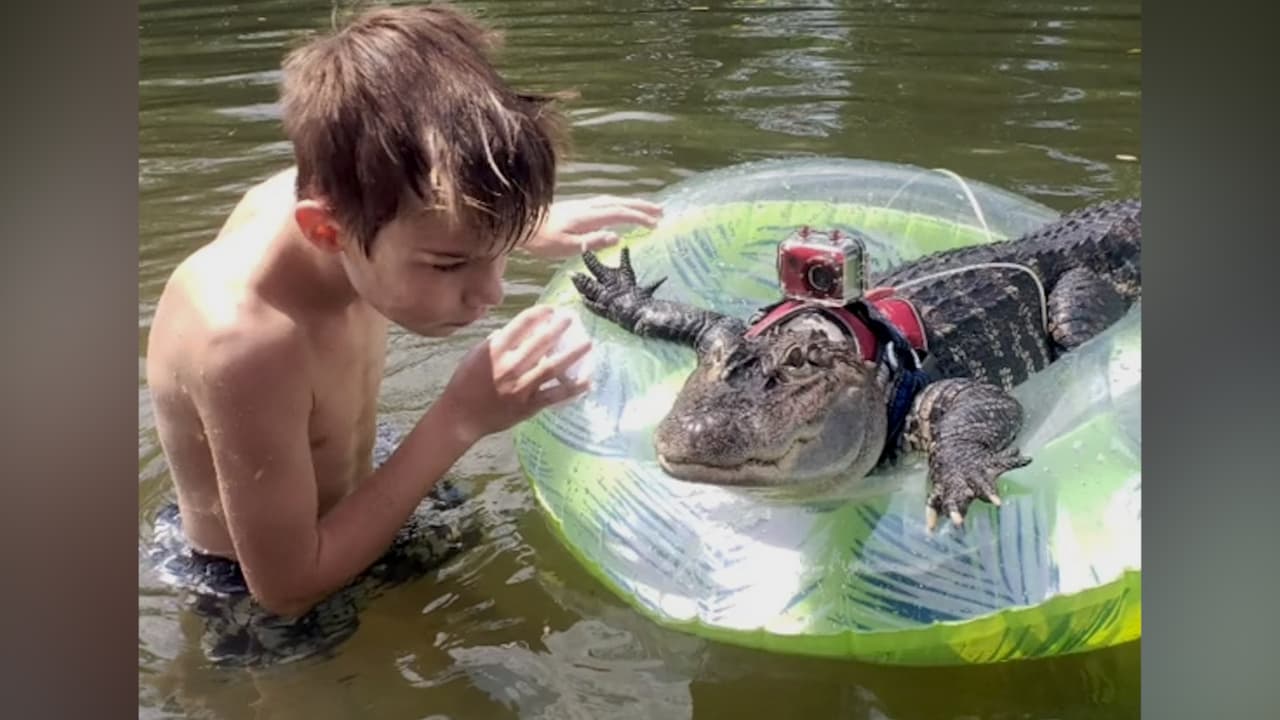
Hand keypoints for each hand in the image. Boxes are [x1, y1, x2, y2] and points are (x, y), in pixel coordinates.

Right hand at [439, 305, 592, 443]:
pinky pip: (554, 395)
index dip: (540, 314)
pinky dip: (572, 389)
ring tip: (587, 344)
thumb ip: (497, 341)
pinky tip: (587, 381)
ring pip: (552, 367)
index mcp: (495, 350)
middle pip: (540, 342)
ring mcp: (521, 387)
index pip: (522, 325)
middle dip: (559, 328)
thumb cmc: (466, 383)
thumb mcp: (476, 354)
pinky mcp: (528, 406)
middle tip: (572, 318)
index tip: (551, 309)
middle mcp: (510, 366)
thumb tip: (519, 330)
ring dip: (572, 355)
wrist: (461, 416)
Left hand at [522, 195, 662, 258]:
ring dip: (632, 204)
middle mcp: (587, 207)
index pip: (619, 214)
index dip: (638, 217)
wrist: (522, 225)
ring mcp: (583, 205)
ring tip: (649, 210)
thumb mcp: (566, 247)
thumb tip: (616, 238)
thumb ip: (591, 242)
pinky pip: (606, 203)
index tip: (655, 223)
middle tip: (661, 212)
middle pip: (620, 203)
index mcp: (587, 216)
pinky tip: (622, 210)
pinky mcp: (578, 208)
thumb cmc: (542, 240)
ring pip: (613, 201)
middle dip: (641, 207)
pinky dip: (620, 205)